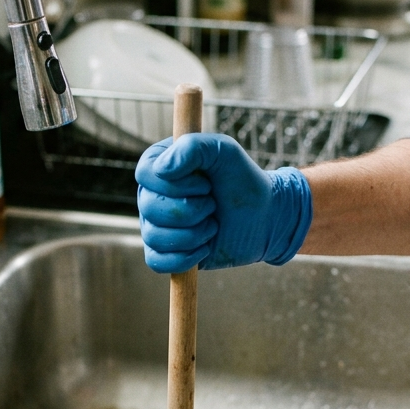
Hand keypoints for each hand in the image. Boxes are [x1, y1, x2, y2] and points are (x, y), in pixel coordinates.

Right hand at [135, 133, 312, 272]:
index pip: (146, 174)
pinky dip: (185, 258)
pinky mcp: (165, 252)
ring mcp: (155, 224)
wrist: (263, 216)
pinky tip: (204, 247)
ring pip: (154, 237)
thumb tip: (161, 170)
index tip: (206, 184)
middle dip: (190, 211)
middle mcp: (151, 194)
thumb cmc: (241, 179)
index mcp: (159, 165)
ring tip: (213, 224)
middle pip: (149, 207)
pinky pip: (157, 261)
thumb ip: (193, 147)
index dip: (176, 184)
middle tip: (213, 205)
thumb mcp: (224, 151)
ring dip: (193, 234)